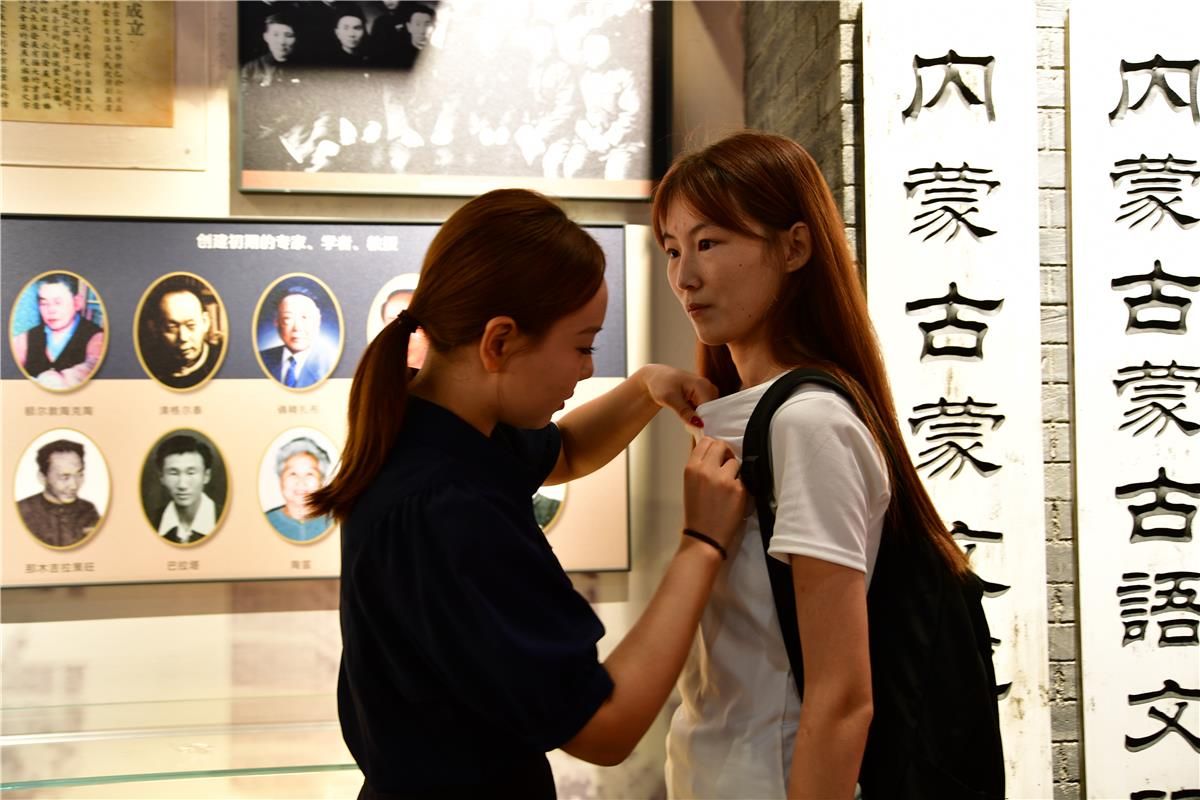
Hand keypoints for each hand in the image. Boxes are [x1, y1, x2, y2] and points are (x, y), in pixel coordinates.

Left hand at [638, 365, 716, 429]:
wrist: (655, 377)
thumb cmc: (661, 383)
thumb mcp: (670, 399)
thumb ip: (685, 412)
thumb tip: (699, 424)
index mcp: (703, 385)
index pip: (711, 409)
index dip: (705, 421)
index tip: (695, 430)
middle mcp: (708, 387)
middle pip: (712, 411)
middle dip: (702, 420)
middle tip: (687, 424)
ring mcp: (706, 391)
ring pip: (708, 412)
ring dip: (698, 418)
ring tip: (685, 416)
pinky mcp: (702, 395)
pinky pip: (704, 410)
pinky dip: (696, 415)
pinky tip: (687, 416)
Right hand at [683, 437, 747, 553]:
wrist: (704, 537)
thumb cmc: (696, 512)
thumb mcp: (690, 484)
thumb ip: (699, 466)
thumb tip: (712, 451)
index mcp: (691, 468)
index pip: (706, 442)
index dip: (714, 448)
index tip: (717, 455)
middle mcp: (707, 470)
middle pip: (722, 446)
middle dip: (726, 454)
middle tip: (726, 466)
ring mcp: (724, 479)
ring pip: (735, 462)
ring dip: (734, 472)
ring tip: (728, 487)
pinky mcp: (739, 489)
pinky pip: (744, 478)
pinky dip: (741, 486)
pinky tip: (733, 498)